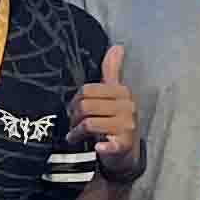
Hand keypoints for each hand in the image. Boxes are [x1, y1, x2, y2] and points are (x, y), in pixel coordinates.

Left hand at [67, 44, 142, 182]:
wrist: (127, 154)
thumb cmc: (116, 121)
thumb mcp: (115, 95)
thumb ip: (112, 71)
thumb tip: (117, 46)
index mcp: (122, 92)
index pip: (88, 90)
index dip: (75, 101)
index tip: (73, 110)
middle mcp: (127, 107)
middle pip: (85, 105)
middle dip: (73, 117)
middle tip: (72, 125)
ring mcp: (127, 126)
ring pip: (88, 123)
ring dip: (76, 132)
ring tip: (75, 136)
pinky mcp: (124, 144)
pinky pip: (107, 143)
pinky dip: (100, 146)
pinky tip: (97, 147)